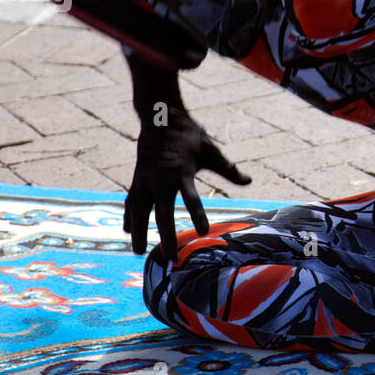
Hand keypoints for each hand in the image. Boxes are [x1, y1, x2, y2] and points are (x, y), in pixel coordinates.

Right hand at [124, 107, 250, 257]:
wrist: (160, 118)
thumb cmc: (188, 136)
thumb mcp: (210, 150)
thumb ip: (227, 169)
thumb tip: (248, 181)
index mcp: (181, 171)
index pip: (191, 197)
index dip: (197, 214)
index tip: (204, 231)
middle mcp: (161, 178)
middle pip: (162, 211)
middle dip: (166, 234)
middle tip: (170, 256)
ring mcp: (146, 179)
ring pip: (140, 209)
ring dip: (139, 230)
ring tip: (138, 252)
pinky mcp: (137, 179)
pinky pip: (131, 200)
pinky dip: (128, 215)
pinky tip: (126, 230)